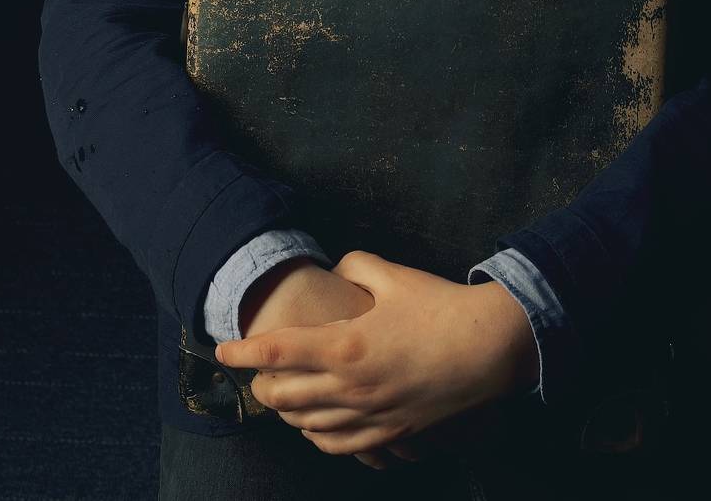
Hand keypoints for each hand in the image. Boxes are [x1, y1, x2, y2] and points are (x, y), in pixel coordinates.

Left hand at [215, 250, 539, 458]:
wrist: (487, 348)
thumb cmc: (440, 307)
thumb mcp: (394, 275)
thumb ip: (357, 267)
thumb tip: (338, 269)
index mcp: (345, 345)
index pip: (277, 350)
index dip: (243, 351)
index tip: (222, 349)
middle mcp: (349, 387)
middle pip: (283, 396)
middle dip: (259, 384)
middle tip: (254, 371)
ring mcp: (369, 415)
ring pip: (306, 424)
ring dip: (286, 411)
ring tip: (279, 394)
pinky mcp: (389, 430)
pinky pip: (338, 444)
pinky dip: (316, 435)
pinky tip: (313, 426)